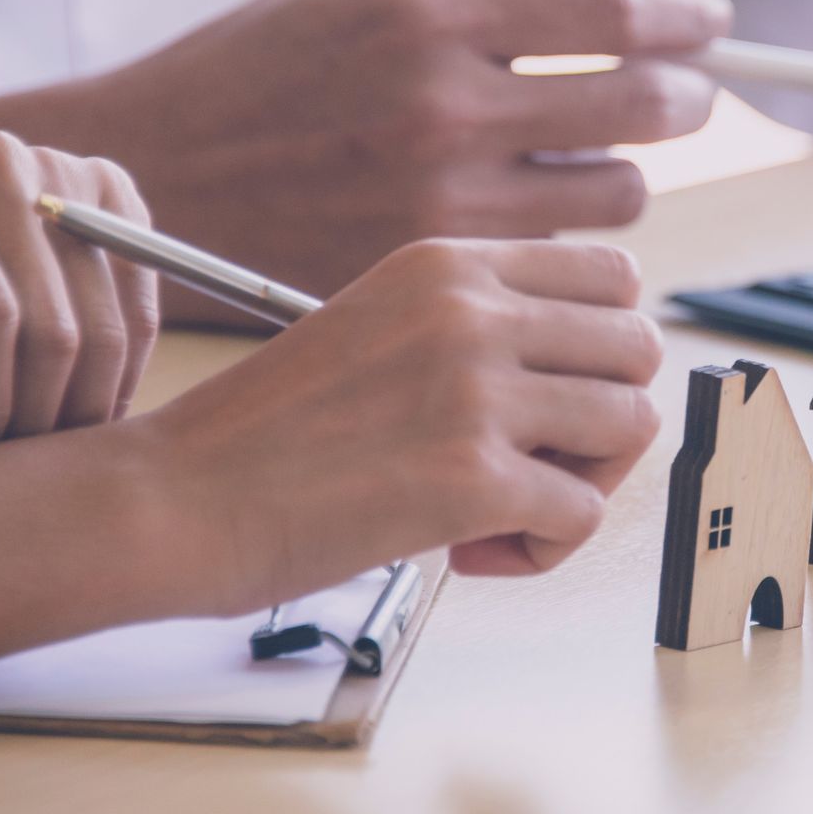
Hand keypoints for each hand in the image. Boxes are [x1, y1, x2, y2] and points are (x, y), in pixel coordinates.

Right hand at [0, 0, 731, 325]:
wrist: (148, 187)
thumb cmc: (253, 71)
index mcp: (426, 17)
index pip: (612, 13)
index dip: (685, 18)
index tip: (712, 24)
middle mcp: (442, 113)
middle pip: (639, 114)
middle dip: (683, 102)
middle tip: (684, 95)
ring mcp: (438, 210)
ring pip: (611, 208)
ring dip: (619, 179)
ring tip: (582, 162)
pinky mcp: (428, 287)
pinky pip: (552, 271)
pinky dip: (561, 244)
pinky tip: (525, 220)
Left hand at [0, 132, 159, 463]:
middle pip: (52, 323)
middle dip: (38, 413)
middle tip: (17, 460)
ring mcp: (68, 174)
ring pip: (106, 327)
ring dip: (85, 406)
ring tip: (48, 442)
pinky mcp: (122, 203)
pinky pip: (142, 313)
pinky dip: (122, 376)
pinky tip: (86, 408)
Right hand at [143, 239, 660, 609]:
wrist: (174, 497)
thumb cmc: (266, 434)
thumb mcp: (380, 326)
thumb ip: (474, 329)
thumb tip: (583, 375)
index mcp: (448, 263)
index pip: (612, 272)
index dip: (600, 345)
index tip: (549, 394)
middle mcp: (470, 309)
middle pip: (637, 346)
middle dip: (604, 416)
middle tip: (536, 460)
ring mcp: (475, 389)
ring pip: (631, 424)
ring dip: (583, 481)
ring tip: (505, 509)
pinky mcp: (472, 478)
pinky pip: (585, 513)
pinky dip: (545, 546)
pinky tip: (472, 551)